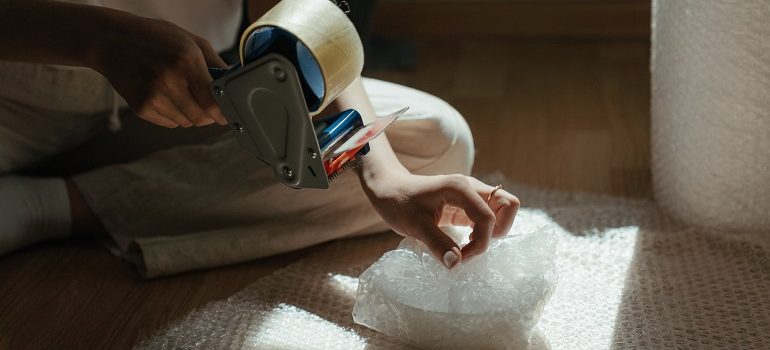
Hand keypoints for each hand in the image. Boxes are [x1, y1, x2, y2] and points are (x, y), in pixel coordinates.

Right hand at [91, 13, 227, 127]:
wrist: (112, 41)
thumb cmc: (156, 38)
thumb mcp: (191, 41)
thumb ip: (216, 63)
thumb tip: (233, 82)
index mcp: (187, 62)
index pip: (213, 102)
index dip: (223, 112)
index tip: (227, 113)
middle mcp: (170, 82)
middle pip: (201, 117)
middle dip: (209, 116)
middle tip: (208, 107)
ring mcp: (153, 97)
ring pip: (186, 122)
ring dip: (191, 115)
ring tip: (183, 96)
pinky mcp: (141, 107)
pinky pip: (169, 123)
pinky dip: (173, 116)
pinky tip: (166, 97)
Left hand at [363, 173, 519, 267]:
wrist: (388, 189)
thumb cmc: (398, 202)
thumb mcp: (415, 225)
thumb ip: (437, 244)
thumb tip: (456, 264)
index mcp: (460, 188)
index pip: (488, 217)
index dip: (480, 242)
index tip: (460, 257)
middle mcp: (471, 188)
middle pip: (508, 204)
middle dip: (499, 230)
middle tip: (474, 246)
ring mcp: (471, 195)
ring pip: (502, 210)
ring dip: (493, 231)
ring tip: (469, 245)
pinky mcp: (467, 204)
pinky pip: (488, 216)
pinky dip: (484, 231)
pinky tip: (466, 242)